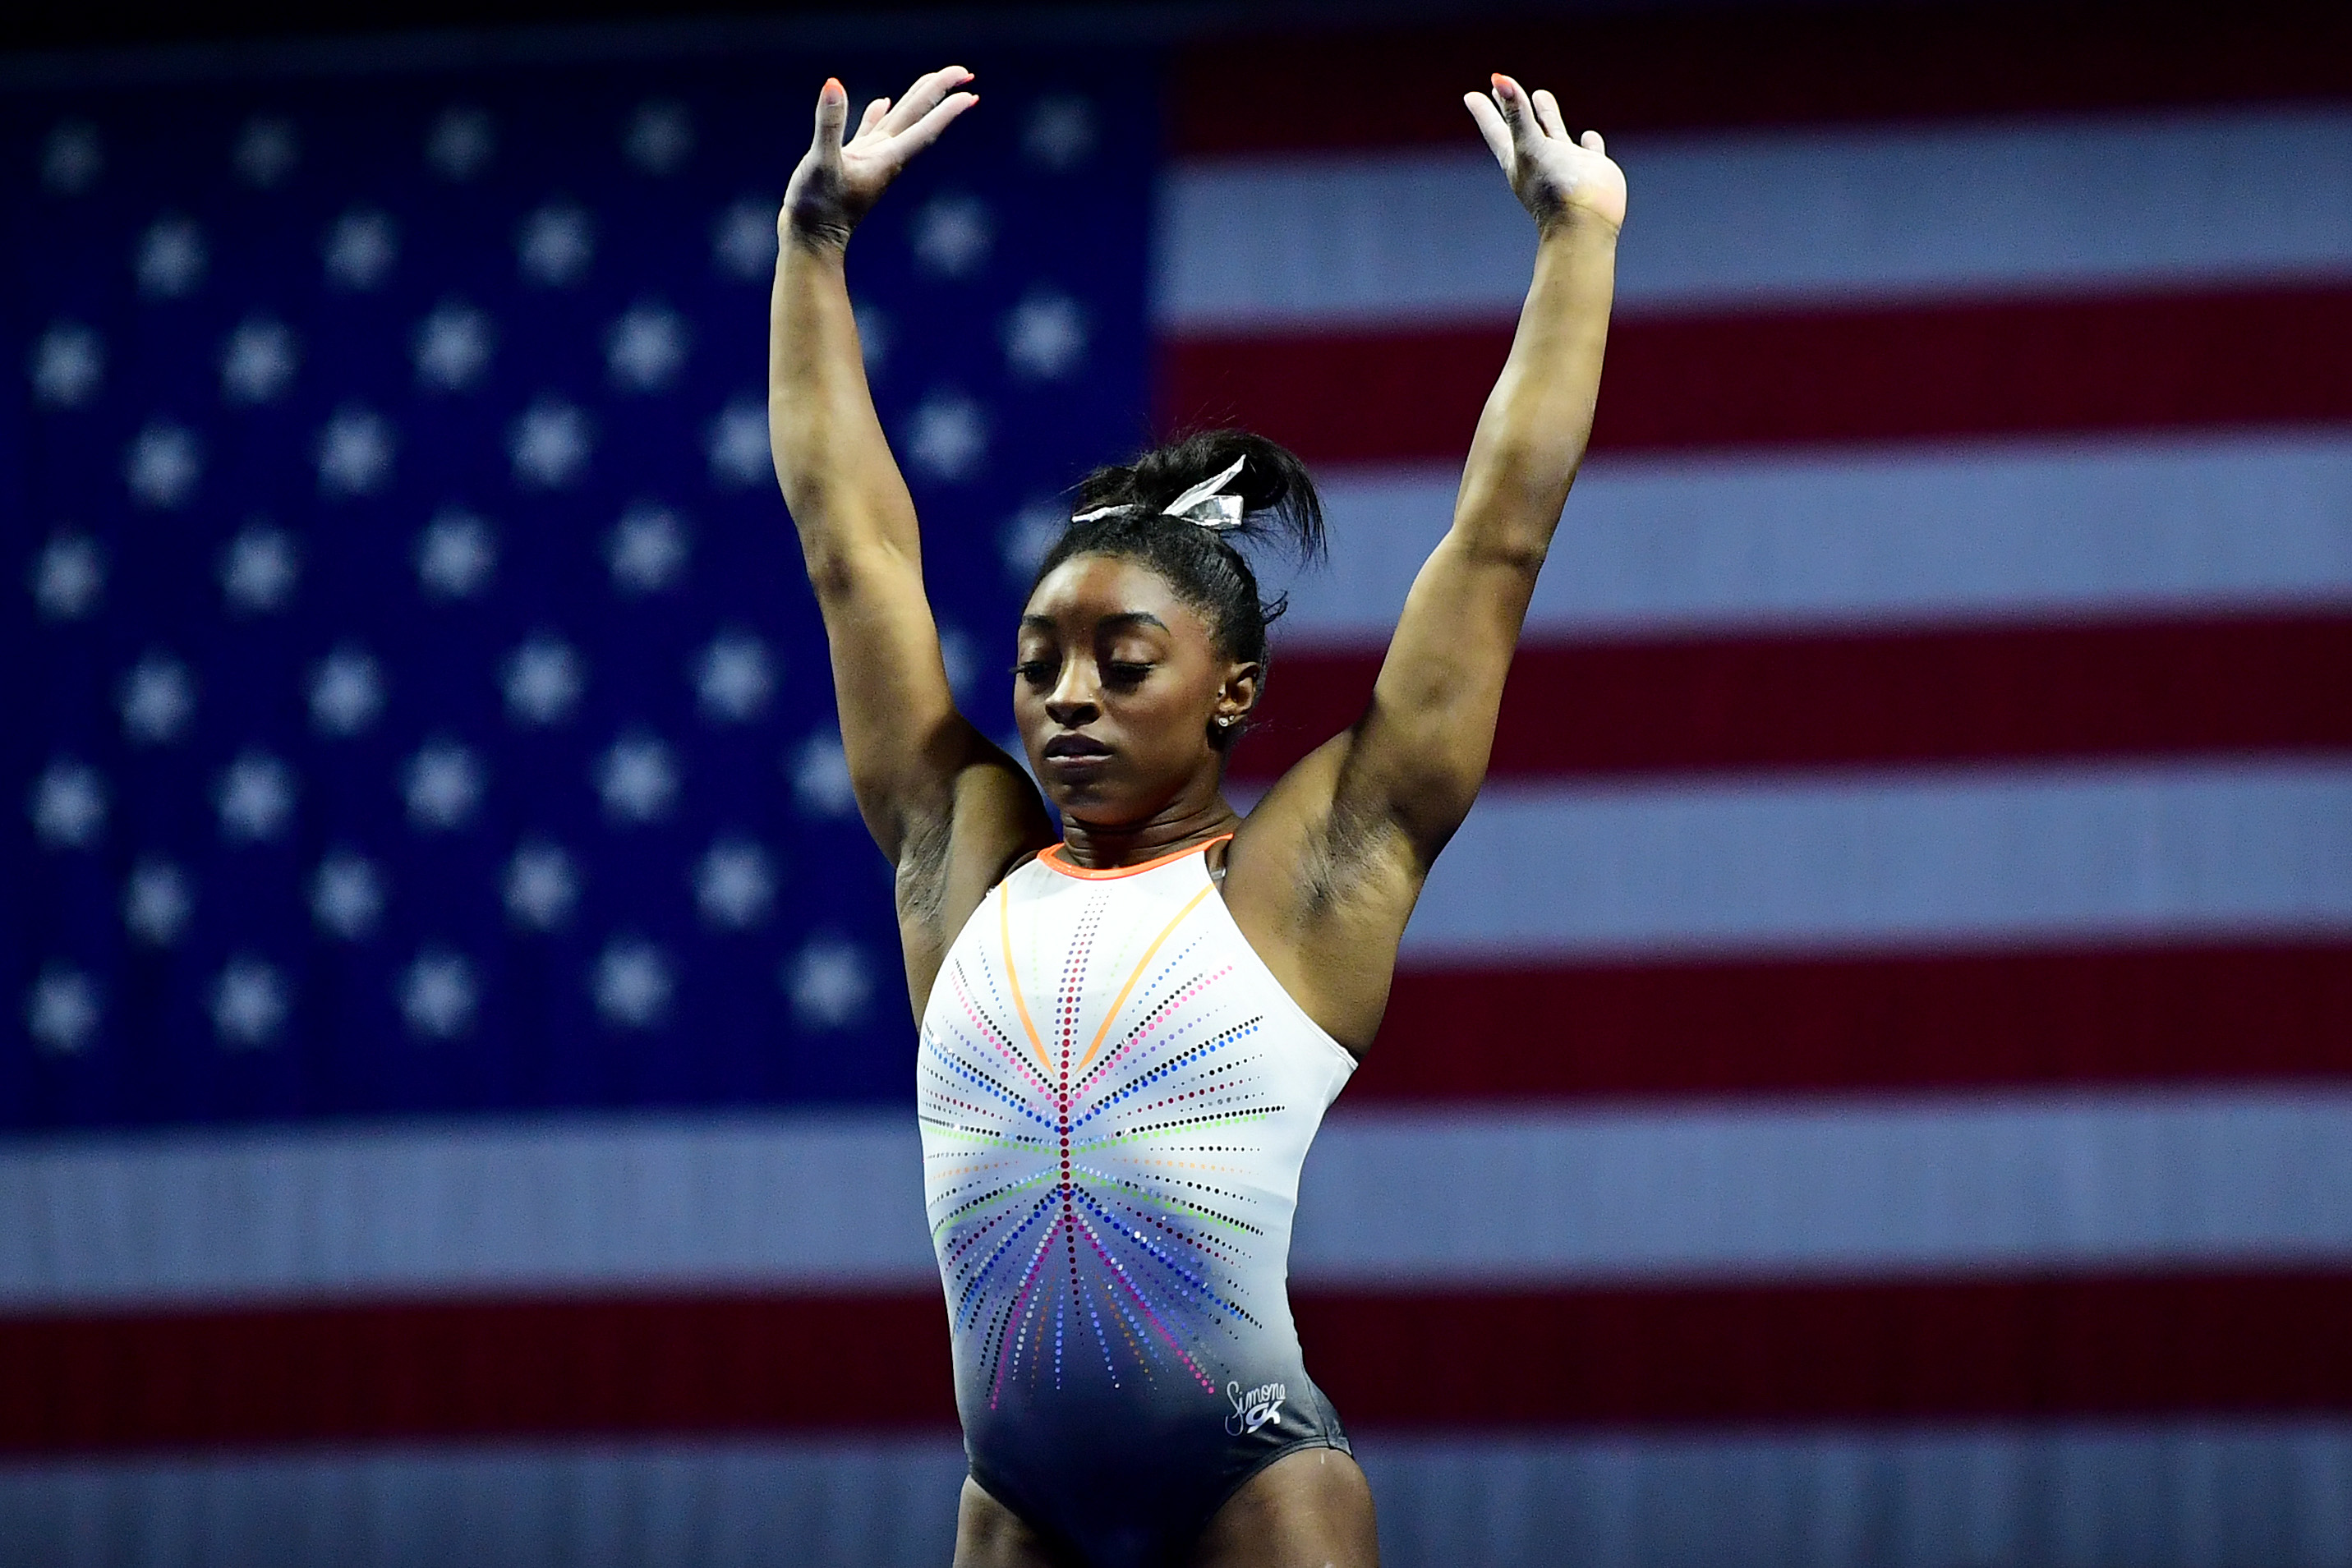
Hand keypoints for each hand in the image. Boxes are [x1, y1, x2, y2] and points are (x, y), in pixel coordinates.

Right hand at [781, 66, 977, 247]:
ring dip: (917, 100)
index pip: (923, 127)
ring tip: (934, 80)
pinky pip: (871, 131)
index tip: (970, 91)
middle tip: (965, 73)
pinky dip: (878, 116)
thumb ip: (829, 125)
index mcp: (886, 158)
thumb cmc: (817, 208)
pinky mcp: (851, 162)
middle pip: (918, 117)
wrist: (809, 240)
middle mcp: (884, 157)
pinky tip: (883, 103)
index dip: (946, 108)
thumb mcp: (821, 163)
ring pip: (899, 121)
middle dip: (940, 94)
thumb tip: (834, 85)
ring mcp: (869, 159)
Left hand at [1464, 74, 1625, 235]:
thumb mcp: (1529, 146)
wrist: (1585, 223)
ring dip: (1547, 115)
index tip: (1471, 95)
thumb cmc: (1552, 188)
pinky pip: (1589, 151)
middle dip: (1511, 107)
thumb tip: (1499, 79)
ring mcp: (1565, 165)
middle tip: (1501, 88)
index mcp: (1518, 158)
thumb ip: (1517, 114)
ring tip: (1542, 95)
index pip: (1496, 128)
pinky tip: (1588, 136)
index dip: (1484, 111)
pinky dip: (1589, 142)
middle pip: (1521, 127)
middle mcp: (1539, 160)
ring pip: (1553, 133)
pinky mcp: (1591, 171)